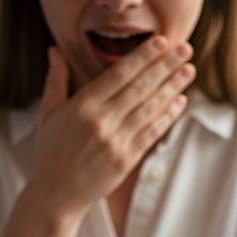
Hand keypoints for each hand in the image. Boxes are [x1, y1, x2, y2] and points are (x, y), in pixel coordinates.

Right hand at [25, 39, 194, 219]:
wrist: (55, 195)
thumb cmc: (50, 152)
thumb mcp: (47, 113)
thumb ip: (56, 80)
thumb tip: (54, 49)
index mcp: (82, 107)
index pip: (119, 74)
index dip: (142, 57)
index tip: (161, 41)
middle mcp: (101, 122)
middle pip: (140, 88)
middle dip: (165, 66)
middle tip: (185, 48)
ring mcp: (115, 142)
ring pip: (150, 108)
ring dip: (172, 87)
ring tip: (188, 70)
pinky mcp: (126, 160)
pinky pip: (151, 133)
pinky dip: (167, 116)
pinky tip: (179, 100)